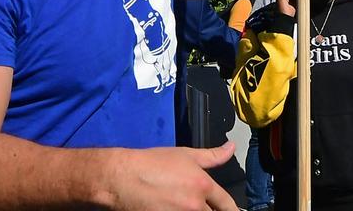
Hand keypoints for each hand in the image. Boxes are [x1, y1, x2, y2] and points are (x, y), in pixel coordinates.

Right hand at [103, 143, 237, 209]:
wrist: (121, 178)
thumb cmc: (152, 163)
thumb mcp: (186, 155)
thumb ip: (212, 156)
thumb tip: (231, 148)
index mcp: (203, 186)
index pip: (227, 204)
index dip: (231, 209)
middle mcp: (194, 205)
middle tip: (205, 206)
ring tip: (185, 206)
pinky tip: (172, 210)